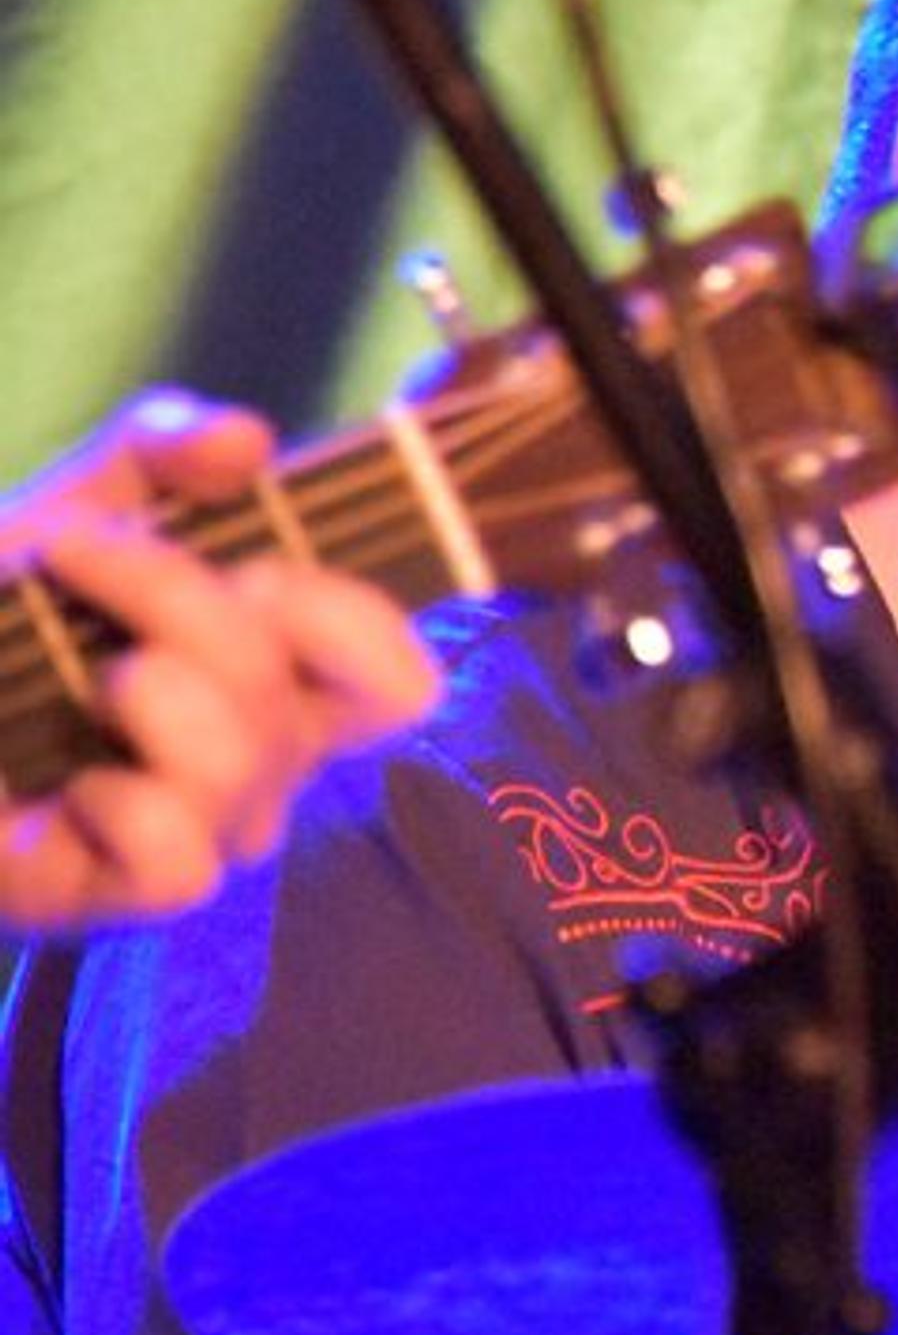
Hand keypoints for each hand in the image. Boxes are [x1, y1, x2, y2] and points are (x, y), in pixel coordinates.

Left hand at [0, 391, 442, 932]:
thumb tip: (247, 440)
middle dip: (173, 592)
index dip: (349, 616)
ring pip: (236, 760)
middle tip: (76, 553)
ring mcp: (202, 834)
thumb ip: (161, 455)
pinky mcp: (125, 895)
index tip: (252, 565)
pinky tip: (62, 793)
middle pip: (290, 683)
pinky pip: (177, 849)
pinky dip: (114, 801)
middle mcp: (262, 765)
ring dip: (136, 686)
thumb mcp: (76, 512)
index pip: (399, 680)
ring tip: (65, 676)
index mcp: (280, 683)